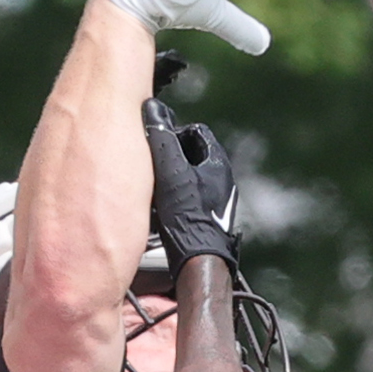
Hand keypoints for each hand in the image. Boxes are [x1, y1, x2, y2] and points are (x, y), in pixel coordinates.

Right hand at [144, 99, 237, 275]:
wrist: (197, 261)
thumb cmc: (187, 218)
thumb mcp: (170, 173)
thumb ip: (161, 140)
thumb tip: (152, 110)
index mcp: (217, 163)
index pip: (194, 131)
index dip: (173, 132)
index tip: (155, 143)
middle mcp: (221, 180)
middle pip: (190, 154)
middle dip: (170, 156)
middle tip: (151, 166)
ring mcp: (216, 200)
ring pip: (188, 177)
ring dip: (171, 179)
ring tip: (154, 189)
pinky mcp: (208, 217)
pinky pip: (188, 198)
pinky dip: (175, 198)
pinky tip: (161, 210)